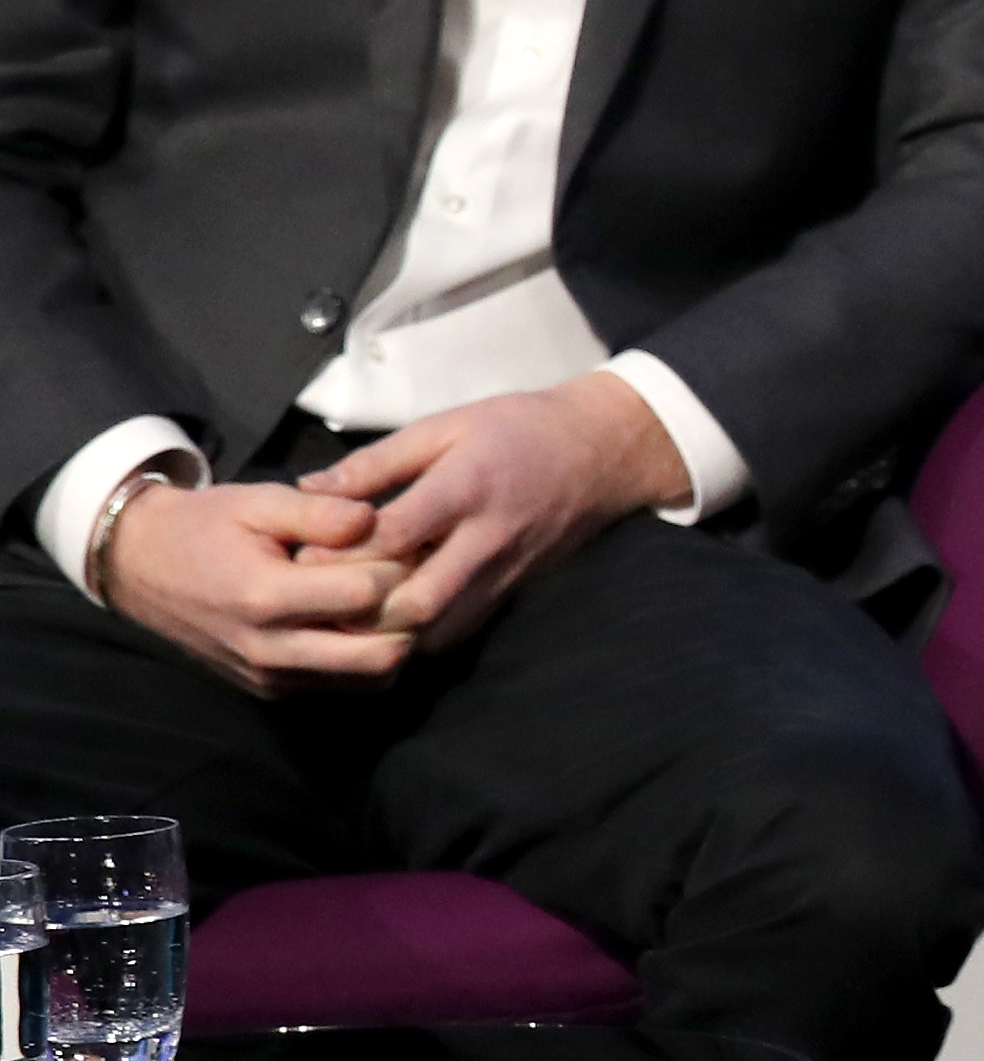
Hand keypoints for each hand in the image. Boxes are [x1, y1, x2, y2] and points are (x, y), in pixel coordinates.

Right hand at [99, 478, 409, 694]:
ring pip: (370, 678)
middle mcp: (269, 649)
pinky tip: (365, 621)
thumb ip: (321, 511)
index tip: (399, 543)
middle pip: (382, 653)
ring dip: (395, 641)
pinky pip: (344, 686)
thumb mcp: (258, 500)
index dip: (396, 565)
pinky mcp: (271, 691)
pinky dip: (367, 658)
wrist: (140, 568)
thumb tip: (377, 520)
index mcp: (264, 596)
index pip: (368, 594)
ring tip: (389, 598)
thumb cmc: (204, 526)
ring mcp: (270, 677)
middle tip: (410, 578)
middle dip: (408, 614)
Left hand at [315, 372, 694, 652]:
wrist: (602, 455)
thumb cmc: (519, 429)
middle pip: (418, 601)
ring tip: (345, 616)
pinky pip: (457, 632)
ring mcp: (503, 574)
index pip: (396, 534)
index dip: (344, 550)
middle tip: (319, 599)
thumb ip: (377, 461)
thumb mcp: (445, 426)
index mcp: (466, 488)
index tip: (305, 552)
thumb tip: (310, 487)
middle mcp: (487, 540)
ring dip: (386, 631)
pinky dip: (416, 634)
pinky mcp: (510, 593)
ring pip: (437, 629)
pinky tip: (388, 621)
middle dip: (362, 610)